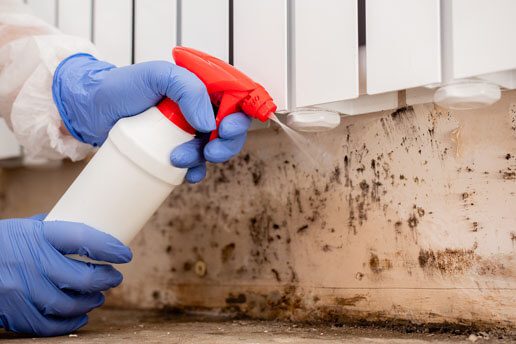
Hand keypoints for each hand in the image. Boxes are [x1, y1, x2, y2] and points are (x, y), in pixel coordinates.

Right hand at [0, 215, 131, 336]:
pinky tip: (80, 316)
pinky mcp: (13, 312)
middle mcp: (31, 263)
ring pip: (70, 304)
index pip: (82, 239)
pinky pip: (48, 325)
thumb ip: (51, 231)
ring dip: (91, 301)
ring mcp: (21, 290)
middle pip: (82, 277)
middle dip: (106, 279)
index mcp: (37, 236)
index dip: (108, 247)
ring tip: (99, 296)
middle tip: (115, 278)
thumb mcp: (22, 228)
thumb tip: (82, 229)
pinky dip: (69, 323)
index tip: (124, 254)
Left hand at [53, 54, 251, 182]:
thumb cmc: (122, 86)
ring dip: (204, 159)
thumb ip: (188, 89)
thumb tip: (209, 122)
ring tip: (178, 159)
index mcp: (201, 86)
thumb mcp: (157, 75)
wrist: (92, 110)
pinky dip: (195, 172)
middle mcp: (199, 108)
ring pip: (213, 149)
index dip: (238, 117)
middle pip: (230, 129)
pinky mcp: (175, 148)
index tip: (225, 129)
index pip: (235, 101)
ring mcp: (187, 130)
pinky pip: (196, 165)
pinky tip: (186, 175)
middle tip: (209, 150)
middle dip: (224, 144)